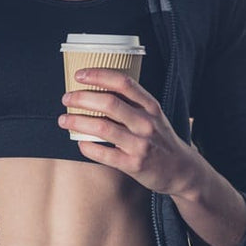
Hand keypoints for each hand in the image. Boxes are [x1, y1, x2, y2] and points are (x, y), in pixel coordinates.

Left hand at [58, 67, 198, 195]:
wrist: (181, 170)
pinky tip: (79, 143)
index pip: (123, 82)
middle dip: (81, 98)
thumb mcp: (153, 115)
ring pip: (102, 127)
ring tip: (64, 120)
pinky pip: (103, 154)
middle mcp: (146, 122)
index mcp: (150, 106)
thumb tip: (96, 90)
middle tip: (67, 98)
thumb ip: (131, 103)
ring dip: (77, 121)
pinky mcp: (134, 165)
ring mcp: (140, 144)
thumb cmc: (161, 139)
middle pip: (108, 103)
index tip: (79, 75)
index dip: (98, 75)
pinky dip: (87, 147)